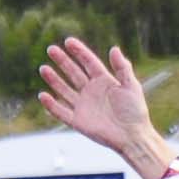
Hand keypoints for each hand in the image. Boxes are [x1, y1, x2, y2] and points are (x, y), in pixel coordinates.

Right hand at [36, 39, 171, 178]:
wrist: (133, 137)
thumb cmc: (135, 112)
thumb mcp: (131, 86)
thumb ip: (123, 68)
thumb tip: (114, 48)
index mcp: (104, 81)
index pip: (88, 62)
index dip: (79, 51)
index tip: (68, 41)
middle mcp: (91, 91)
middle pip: (73, 72)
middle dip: (62, 61)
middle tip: (51, 49)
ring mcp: (83, 106)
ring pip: (64, 89)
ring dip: (54, 79)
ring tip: (43, 68)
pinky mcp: (78, 121)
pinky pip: (61, 112)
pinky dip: (51, 105)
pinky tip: (43, 95)